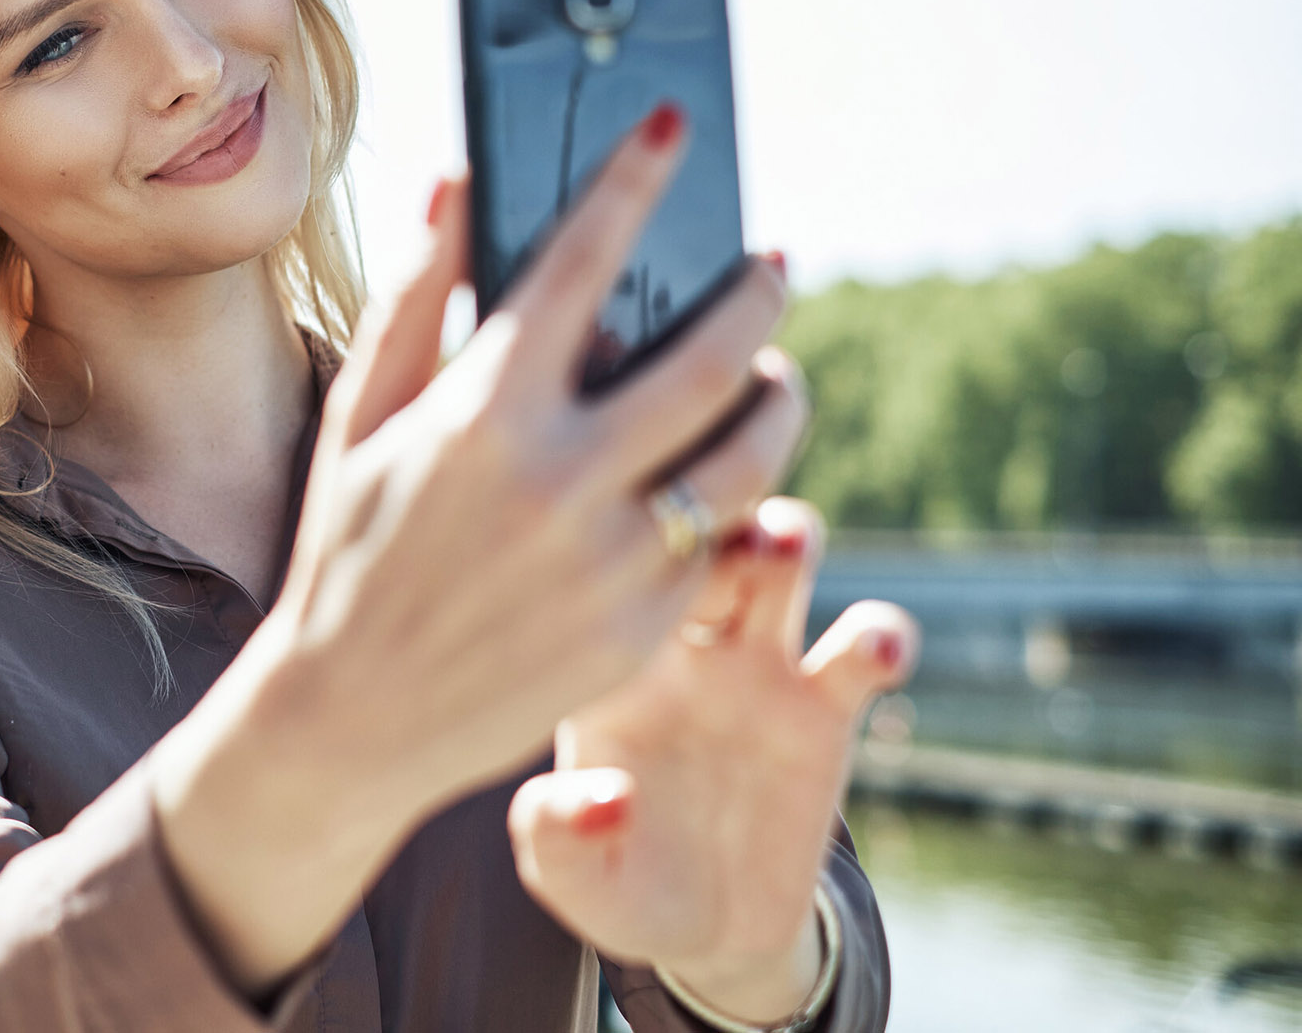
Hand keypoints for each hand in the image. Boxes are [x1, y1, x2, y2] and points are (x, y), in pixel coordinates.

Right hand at [150, 104, 803, 992]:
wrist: (348, 716)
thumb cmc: (344, 548)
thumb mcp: (359, 415)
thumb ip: (413, 296)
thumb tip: (455, 182)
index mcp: (481, 413)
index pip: (584, 261)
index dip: (634, 179)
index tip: (670, 128)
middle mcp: (557, 482)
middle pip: (709, 359)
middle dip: (754, 294)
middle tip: (770, 262)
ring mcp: (610, 563)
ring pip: (746, 456)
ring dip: (775, 396)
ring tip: (769, 372)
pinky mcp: (640, 630)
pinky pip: (718, 541)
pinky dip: (734, 492)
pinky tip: (721, 468)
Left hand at [506, 499, 918, 1022]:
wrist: (701, 928)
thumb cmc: (612, 881)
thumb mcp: (566, 875)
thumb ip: (556, 837)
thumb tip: (608, 799)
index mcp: (595, 660)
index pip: (589, 570)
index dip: (598, 540)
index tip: (605, 540)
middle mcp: (673, 642)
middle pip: (683, 534)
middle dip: (694, 508)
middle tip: (689, 520)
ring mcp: (750, 666)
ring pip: (771, 558)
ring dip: (782, 533)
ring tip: (783, 547)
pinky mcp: (821, 709)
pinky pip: (860, 648)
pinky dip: (880, 635)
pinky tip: (877, 651)